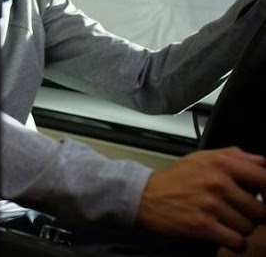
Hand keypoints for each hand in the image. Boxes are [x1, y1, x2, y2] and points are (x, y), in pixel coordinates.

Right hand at [135, 147, 265, 251]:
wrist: (144, 195)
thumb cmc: (175, 178)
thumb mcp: (203, 158)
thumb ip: (235, 156)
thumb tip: (263, 163)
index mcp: (222, 163)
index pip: (265, 179)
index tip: (265, 199)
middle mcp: (218, 182)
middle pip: (260, 210)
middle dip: (251, 215)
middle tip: (237, 212)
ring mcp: (211, 205)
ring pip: (248, 227)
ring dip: (239, 228)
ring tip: (225, 221)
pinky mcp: (203, 226)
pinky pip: (236, 242)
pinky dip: (233, 242)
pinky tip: (223, 234)